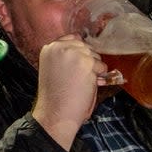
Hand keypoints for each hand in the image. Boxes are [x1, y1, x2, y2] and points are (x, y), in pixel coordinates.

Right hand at [32, 35, 108, 150]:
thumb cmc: (56, 96)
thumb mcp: (54, 68)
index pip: (73, 39)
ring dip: (94, 69)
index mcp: (49, 48)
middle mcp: (59, 46)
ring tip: (82, 83)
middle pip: (86, 46)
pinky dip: (100, 77)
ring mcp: (73, 53)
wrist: (56, 112)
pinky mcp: (86, 63)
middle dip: (89, 61)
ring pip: (95, 56)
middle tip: (81, 78)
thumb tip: (87, 52)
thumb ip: (65, 57)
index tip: (80, 65)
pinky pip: (102, 67)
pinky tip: (87, 86)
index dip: (80, 52)